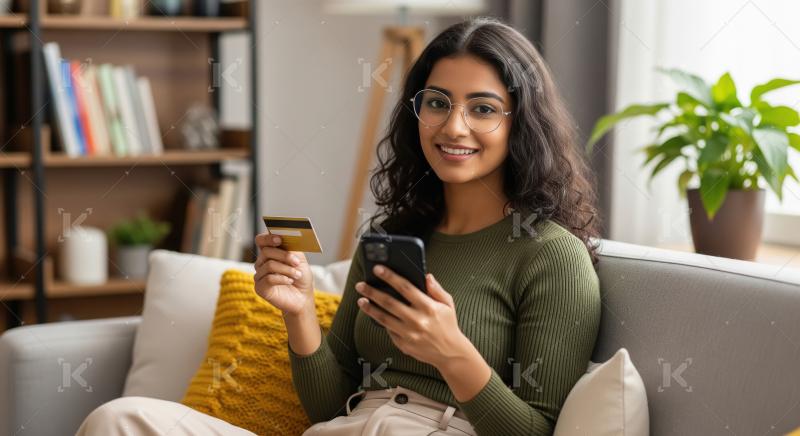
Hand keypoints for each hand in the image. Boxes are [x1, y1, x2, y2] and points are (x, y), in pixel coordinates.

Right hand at [253, 232, 314, 315]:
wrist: (303, 297)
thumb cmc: (300, 277)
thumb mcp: (300, 259)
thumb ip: (292, 248)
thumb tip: (284, 238)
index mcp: (270, 253)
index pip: (261, 240)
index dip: (268, 238)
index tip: (279, 239)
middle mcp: (261, 263)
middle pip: (266, 252)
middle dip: (284, 256)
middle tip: (296, 262)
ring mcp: (259, 275)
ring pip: (269, 265)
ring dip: (287, 269)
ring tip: (297, 275)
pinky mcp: (260, 288)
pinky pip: (268, 279)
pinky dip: (282, 279)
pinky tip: (290, 281)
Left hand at [354, 265, 472, 368]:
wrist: (451, 353)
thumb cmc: (448, 325)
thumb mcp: (448, 304)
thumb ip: (436, 289)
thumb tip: (426, 276)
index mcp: (428, 307)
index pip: (405, 287)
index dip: (390, 277)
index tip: (378, 269)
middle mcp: (417, 320)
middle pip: (389, 303)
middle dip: (372, 292)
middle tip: (360, 285)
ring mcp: (409, 334)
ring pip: (384, 318)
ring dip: (370, 308)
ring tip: (361, 300)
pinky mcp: (404, 345)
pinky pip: (389, 331)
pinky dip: (380, 322)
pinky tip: (374, 314)